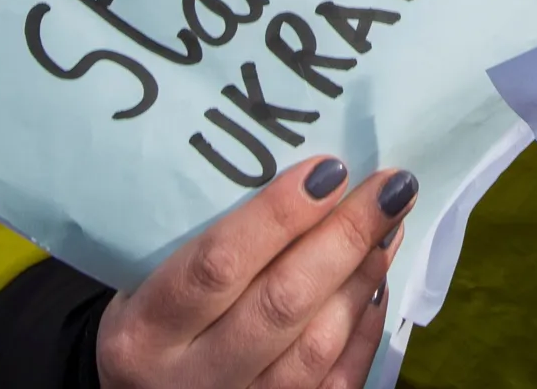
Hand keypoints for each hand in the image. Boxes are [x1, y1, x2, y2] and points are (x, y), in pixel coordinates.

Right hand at [97, 156, 414, 388]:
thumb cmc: (154, 320)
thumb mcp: (147, 281)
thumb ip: (206, 240)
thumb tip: (306, 176)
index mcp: (146, 332)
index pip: (217, 265)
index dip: (278, 215)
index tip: (329, 169)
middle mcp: (190, 379)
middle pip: (280, 305)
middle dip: (344, 238)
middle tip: (390, 185)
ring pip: (315, 346)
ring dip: (362, 277)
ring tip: (390, 225)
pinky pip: (336, 381)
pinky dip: (365, 327)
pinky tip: (377, 280)